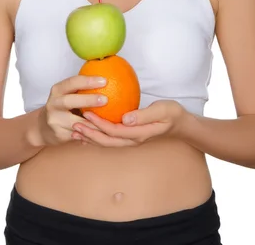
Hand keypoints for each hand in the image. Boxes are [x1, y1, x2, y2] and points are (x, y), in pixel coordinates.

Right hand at [29, 75, 108, 146]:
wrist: (43, 128)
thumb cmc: (63, 106)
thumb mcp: (68, 94)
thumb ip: (83, 88)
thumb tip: (111, 77)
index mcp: (58, 90)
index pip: (72, 82)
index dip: (87, 80)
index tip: (104, 80)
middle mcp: (53, 104)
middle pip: (69, 101)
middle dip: (88, 100)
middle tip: (106, 99)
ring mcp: (55, 120)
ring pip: (76, 122)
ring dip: (94, 122)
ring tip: (110, 120)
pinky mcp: (59, 134)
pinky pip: (79, 134)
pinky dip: (92, 133)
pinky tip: (104, 132)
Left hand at [71, 100, 185, 147]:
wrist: (180, 125)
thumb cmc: (171, 114)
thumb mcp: (162, 110)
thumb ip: (144, 115)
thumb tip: (125, 118)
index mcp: (139, 134)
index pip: (114, 131)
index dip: (99, 124)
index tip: (87, 114)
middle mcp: (133, 140)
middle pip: (107, 141)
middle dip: (90, 134)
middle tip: (75, 125)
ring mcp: (131, 141)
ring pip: (107, 143)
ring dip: (91, 138)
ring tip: (76, 131)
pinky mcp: (130, 138)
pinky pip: (111, 140)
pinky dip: (98, 137)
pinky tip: (89, 132)